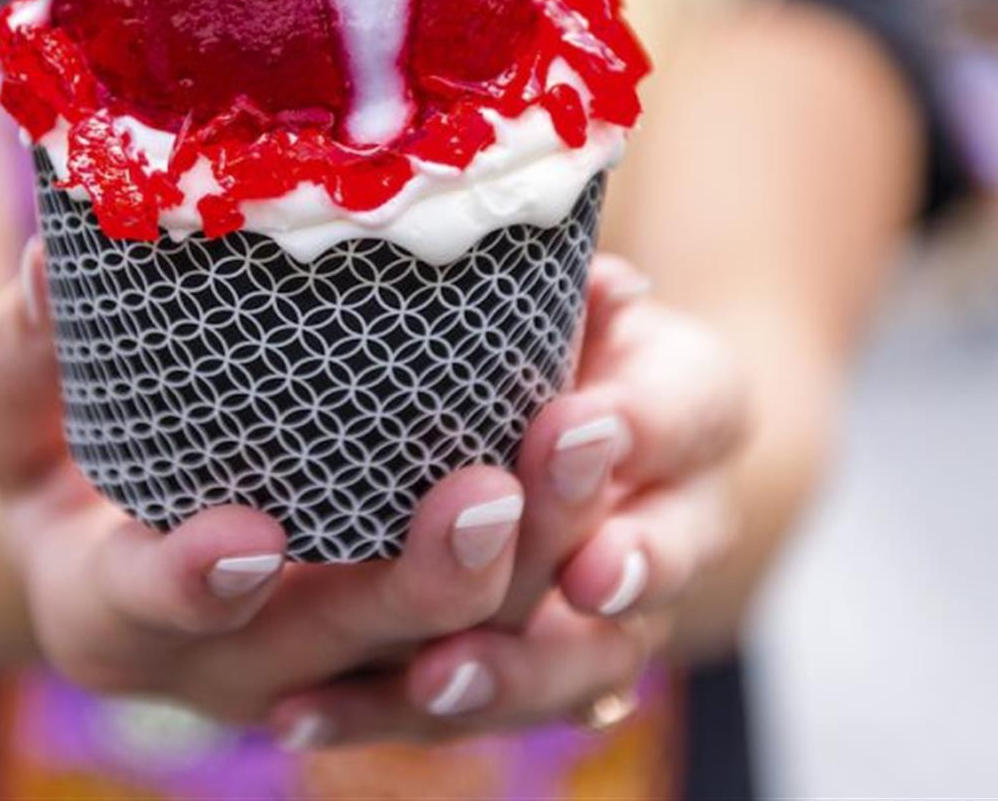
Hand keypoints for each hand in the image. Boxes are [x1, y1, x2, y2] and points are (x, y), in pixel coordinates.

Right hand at [0, 240, 544, 729]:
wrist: (105, 538)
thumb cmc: (50, 457)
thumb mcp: (6, 410)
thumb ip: (22, 352)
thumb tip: (49, 257)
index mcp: (103, 614)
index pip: (140, 611)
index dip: (189, 584)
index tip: (251, 536)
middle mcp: (219, 671)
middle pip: (325, 650)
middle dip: (412, 583)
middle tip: (486, 490)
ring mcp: (315, 679)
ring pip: (432, 659)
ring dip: (517, 583)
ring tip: (581, 459)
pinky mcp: (391, 659)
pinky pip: (483, 656)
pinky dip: (553, 608)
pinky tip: (621, 545)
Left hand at [265, 257, 748, 744]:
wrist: (577, 427)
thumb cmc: (554, 332)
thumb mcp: (568, 293)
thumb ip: (569, 288)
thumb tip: (600, 280)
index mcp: (695, 409)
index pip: (690, 411)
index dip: (643, 428)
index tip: (579, 423)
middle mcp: (676, 524)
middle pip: (655, 559)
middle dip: (605, 559)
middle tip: (562, 565)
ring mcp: (612, 616)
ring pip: (581, 665)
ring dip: (512, 673)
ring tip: (442, 673)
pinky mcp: (525, 675)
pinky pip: (471, 713)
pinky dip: (382, 714)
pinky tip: (302, 716)